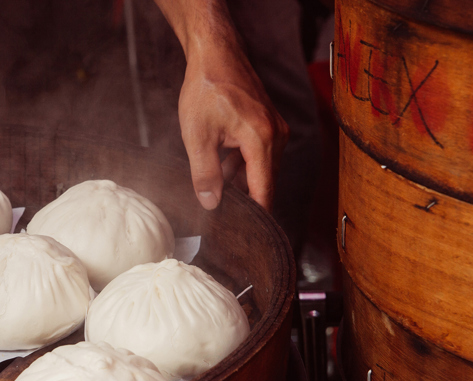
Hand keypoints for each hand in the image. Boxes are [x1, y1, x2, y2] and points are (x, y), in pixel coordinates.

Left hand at [178, 48, 287, 210]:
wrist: (215, 54)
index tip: (248, 235)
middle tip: (220, 213)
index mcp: (261, 140)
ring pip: (259, 169)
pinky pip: (258, 155)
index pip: (264, 191)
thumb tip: (211, 205)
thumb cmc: (206, 90)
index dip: (256, 215)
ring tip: (213, 184)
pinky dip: (240, 164)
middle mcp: (275, 135)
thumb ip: (205, 174)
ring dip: (238, 179)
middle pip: (263, 182)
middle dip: (243, 198)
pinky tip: (219, 164)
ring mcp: (274, 129)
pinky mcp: (268, 124)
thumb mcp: (197, 137)